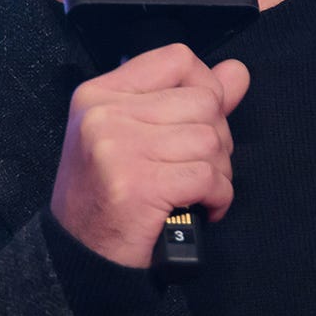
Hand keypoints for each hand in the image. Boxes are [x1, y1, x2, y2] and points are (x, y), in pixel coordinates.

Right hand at [49, 43, 250, 268]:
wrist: (79, 256)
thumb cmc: (108, 195)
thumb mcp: (135, 135)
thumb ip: (187, 99)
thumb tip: (237, 71)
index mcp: (100, 93)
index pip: (177, 59)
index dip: (206, 85)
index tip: (202, 118)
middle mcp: (104, 114)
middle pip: (203, 101)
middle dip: (217, 139)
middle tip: (198, 167)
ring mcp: (119, 148)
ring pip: (209, 140)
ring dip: (218, 172)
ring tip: (198, 190)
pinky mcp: (138, 185)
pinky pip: (208, 176)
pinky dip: (218, 196)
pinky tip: (201, 207)